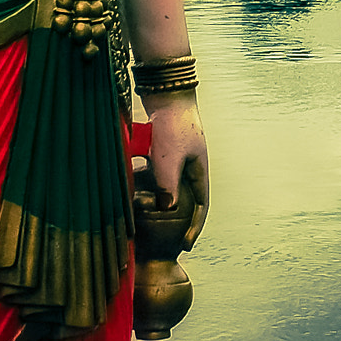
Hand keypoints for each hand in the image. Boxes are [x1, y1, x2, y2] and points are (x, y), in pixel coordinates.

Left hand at [143, 93, 209, 247]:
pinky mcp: (165, 147)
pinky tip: (139, 188)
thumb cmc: (172, 127)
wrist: (166, 95)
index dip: (195, 227)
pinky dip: (151, 183)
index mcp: (199, 169)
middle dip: (180, 217)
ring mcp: (178, 155)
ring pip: (171, 184)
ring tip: (152, 215)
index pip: (202, 205)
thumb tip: (169, 211)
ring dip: (163, 199)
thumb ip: (168, 187)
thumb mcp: (169, 161)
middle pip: (188, 197)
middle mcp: (192, 164)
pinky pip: (159, 172)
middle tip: (170, 236)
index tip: (186, 245)